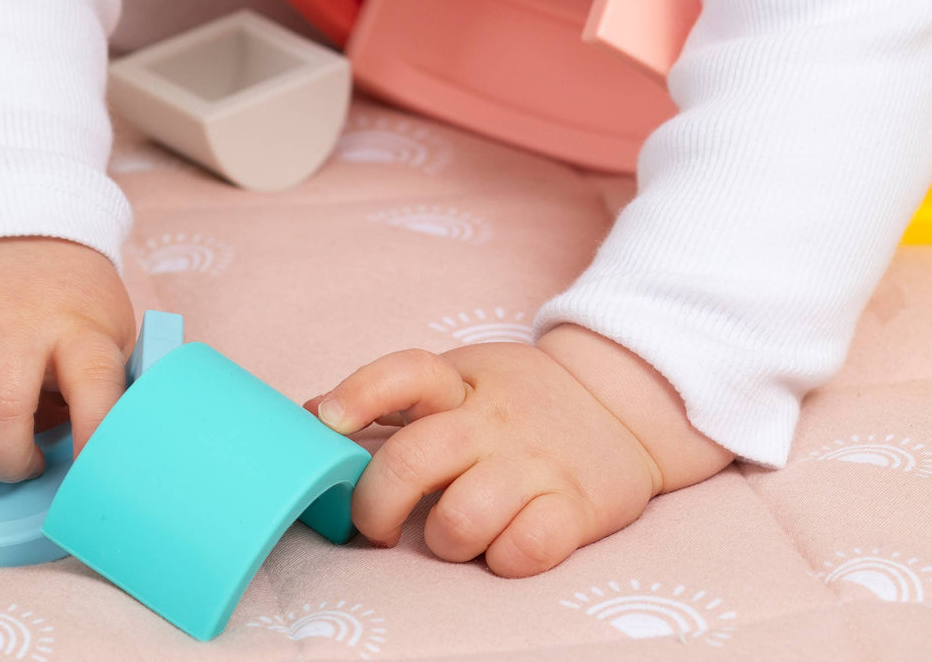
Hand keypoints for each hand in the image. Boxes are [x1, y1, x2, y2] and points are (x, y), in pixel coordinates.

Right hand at [0, 236, 135, 482]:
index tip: (90, 479)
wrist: (13, 214)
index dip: (93, 437)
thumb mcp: (105, 331)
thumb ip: (104, 387)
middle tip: (10, 468)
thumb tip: (102, 462)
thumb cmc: (64, 299)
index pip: (95, 385)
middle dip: (2, 460)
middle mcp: (19, 315)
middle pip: (0, 406)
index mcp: (80, 326)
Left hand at [305, 323, 732, 576]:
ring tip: (453, 534)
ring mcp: (535, 463)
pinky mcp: (577, 507)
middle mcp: (494, 420)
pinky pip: (524, 550)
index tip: (326, 422)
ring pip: (461, 519)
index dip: (359, 394)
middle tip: (373, 527)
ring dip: (444, 540)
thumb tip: (308, 412)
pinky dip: (505, 559)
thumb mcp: (462, 381)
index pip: (404, 373)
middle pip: (414, 460)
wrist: (623, 405)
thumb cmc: (521, 400)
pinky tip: (505, 544)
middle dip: (375, 506)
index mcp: (461, 383)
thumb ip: (391, 399)